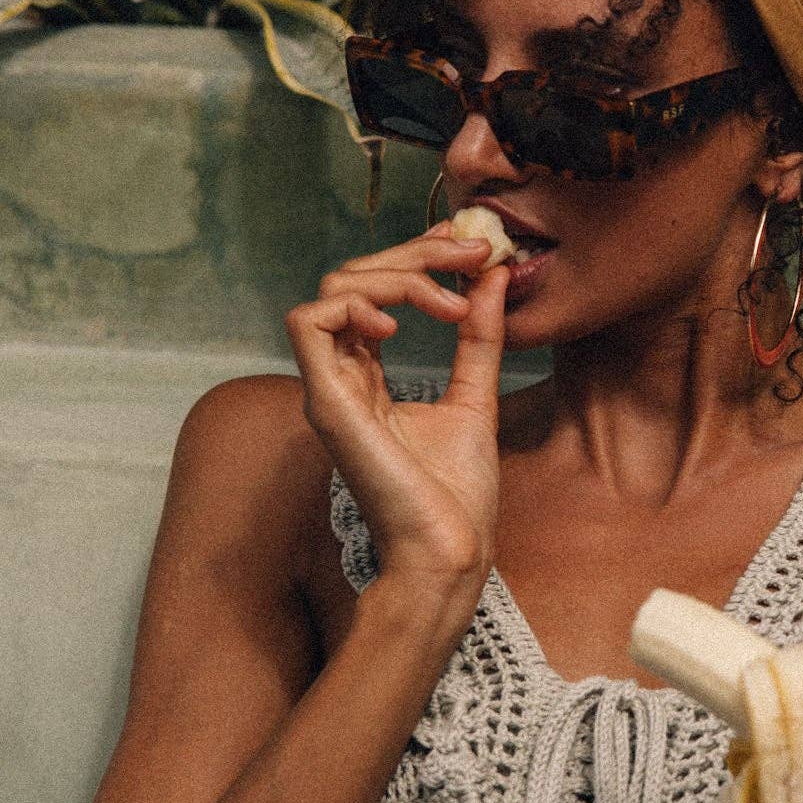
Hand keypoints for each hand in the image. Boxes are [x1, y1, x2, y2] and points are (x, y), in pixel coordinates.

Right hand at [285, 225, 506, 596]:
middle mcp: (341, 376)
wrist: (450, 551)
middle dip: (416, 253)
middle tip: (472, 255)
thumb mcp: (475, 396)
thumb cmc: (456, 495)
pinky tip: (400, 328)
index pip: (374, 289)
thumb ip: (479, 337)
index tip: (474, 252)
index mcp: (367, 375)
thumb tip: (493, 277)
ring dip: (395, 276)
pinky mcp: (327, 404)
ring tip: (450, 303)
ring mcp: (329, 388)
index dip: (419, 257)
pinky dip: (355, 306)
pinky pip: (309, 323)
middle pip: (352, 277)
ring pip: (332, 289)